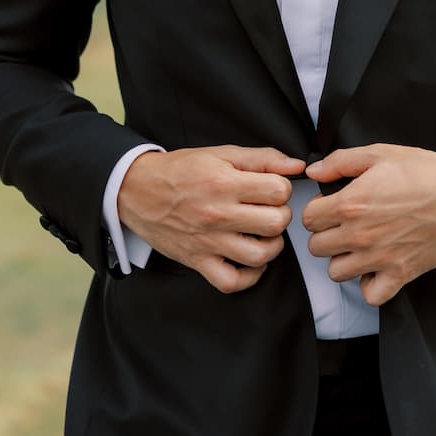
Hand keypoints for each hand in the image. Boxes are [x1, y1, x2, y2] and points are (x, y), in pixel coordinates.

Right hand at [118, 145, 302, 294]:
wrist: (137, 190)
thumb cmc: (181, 170)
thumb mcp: (222, 154)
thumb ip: (263, 158)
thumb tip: (297, 166)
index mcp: (225, 183)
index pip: (279, 191)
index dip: (281, 188)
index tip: (270, 189)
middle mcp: (218, 214)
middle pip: (276, 223)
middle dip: (279, 215)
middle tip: (267, 210)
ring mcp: (208, 241)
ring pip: (260, 255)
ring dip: (270, 246)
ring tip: (261, 235)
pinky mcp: (198, 261)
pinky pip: (232, 281)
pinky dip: (248, 276)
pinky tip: (249, 260)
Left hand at [301, 145, 435, 306]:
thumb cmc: (424, 172)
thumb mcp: (380, 154)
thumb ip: (340, 161)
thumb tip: (313, 172)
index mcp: (351, 203)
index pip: (308, 219)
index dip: (317, 210)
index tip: (330, 207)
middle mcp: (360, 234)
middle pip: (317, 248)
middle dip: (326, 235)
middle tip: (343, 225)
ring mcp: (380, 258)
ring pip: (336, 273)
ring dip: (343, 259)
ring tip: (358, 246)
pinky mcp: (401, 274)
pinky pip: (371, 295)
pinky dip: (369, 285)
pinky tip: (375, 268)